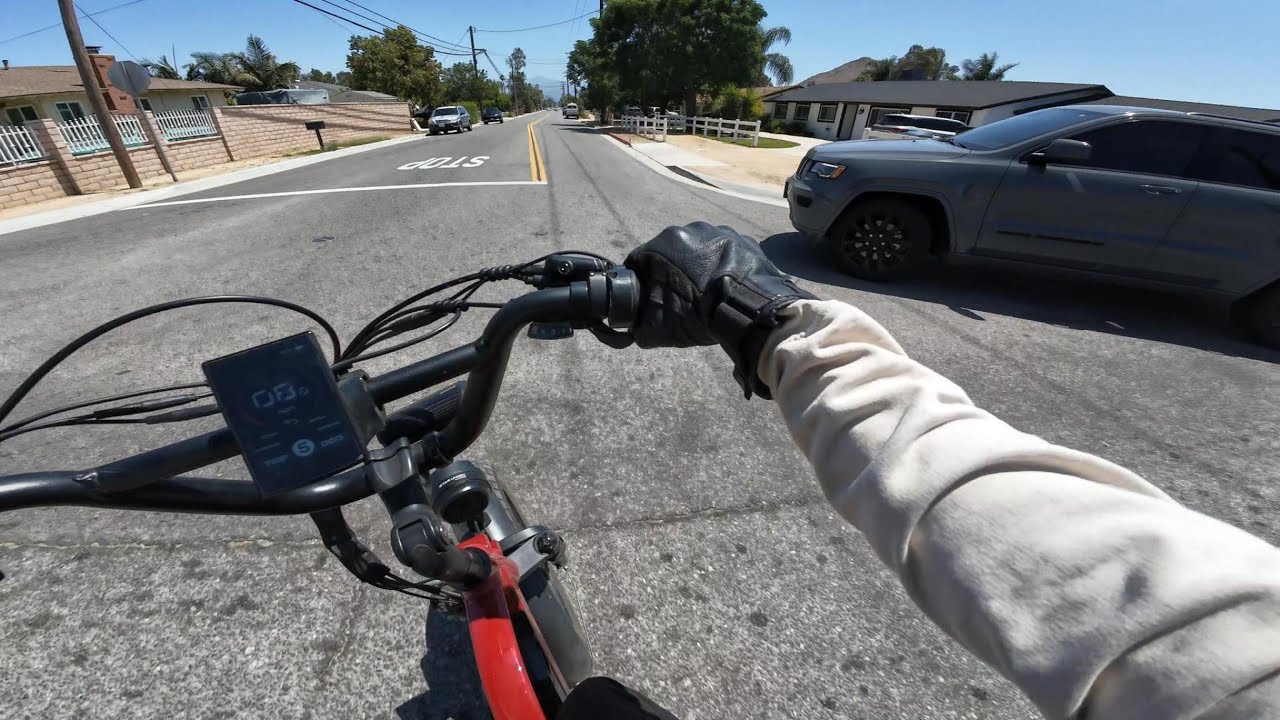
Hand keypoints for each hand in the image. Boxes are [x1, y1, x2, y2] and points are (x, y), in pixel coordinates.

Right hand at [624, 222, 814, 397]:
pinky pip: (726, 252)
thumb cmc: (698, 314)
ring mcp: (719, 231)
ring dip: (700, 266)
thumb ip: (639, 326)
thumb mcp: (658, 328)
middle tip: (682, 296)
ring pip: (700, 250)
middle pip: (671, 252)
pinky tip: (728, 286)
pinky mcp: (743, 239)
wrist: (748, 310)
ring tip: (709, 292)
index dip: (641, 281)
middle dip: (672, 272)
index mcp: (661, 243)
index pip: (639, 261)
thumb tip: (635, 329)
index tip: (648, 297)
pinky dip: (724, 265)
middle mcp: (688, 229)